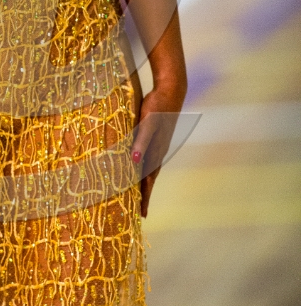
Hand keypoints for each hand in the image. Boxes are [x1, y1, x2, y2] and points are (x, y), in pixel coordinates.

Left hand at [131, 87, 183, 217]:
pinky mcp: (158, 136)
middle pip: (151, 178)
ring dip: (146, 182)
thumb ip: (141, 141)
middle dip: (145, 195)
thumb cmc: (157, 106)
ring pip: (151, 168)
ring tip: (141, 195)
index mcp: (156, 151)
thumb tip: (135, 161)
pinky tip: (142, 167)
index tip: (142, 214)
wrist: (171, 90)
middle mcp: (159, 150)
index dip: (145, 196)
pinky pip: (151, 157)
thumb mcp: (147, 122)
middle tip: (141, 212)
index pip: (149, 180)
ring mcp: (160, 144)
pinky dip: (146, 167)